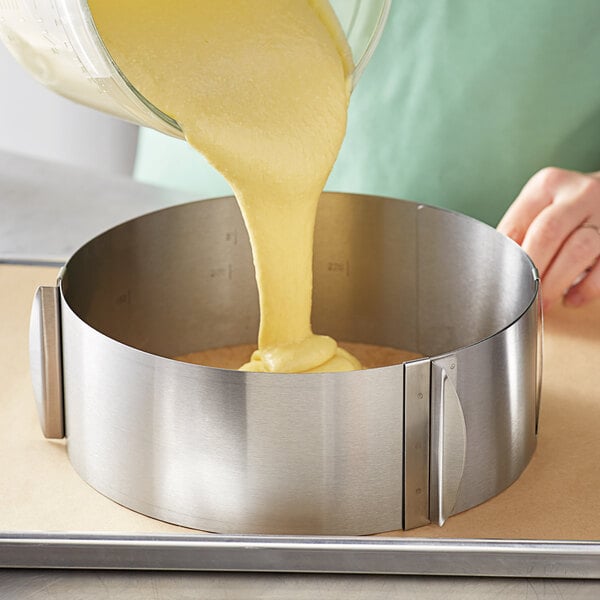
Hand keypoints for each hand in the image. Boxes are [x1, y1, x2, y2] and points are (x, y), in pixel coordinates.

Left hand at [497, 167, 599, 310]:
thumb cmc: (568, 208)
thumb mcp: (542, 206)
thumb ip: (520, 231)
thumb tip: (496, 269)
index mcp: (547, 186)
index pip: (517, 224)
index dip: (505, 257)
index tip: (498, 281)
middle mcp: (579, 194)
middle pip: (547, 234)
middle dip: (530, 270)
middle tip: (520, 297)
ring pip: (578, 250)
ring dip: (555, 282)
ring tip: (541, 304)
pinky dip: (586, 289)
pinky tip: (571, 299)